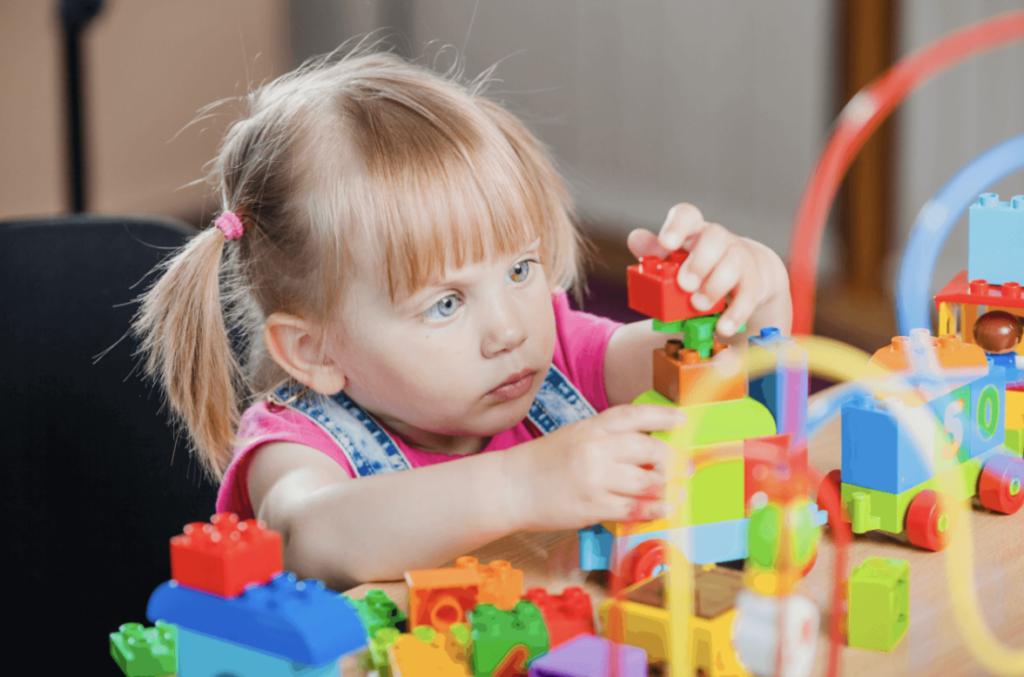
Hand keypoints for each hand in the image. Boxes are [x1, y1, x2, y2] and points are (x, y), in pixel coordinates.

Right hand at [503, 404, 682, 529]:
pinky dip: (654, 510)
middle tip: (685, 467)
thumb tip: (647, 450)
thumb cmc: (544, 461)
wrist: (512, 486)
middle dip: (673, 461)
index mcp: (592, 426)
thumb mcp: (576, 436)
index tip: (682, 421)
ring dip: (668, 487)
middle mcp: (596, 448)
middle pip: (651, 451)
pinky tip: (665, 509)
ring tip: (678, 490)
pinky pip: (634, 508)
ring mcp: (596, 477)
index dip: (663, 417)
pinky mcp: (593, 505)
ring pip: (647, 482)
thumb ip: (608, 439)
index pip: (635, 416)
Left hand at [627, 203, 788, 336]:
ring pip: (734, 263)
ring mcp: (740, 259)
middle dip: (699, 262)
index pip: (688, 215)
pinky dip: (735, 314)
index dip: (677, 226)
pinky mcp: (754, 284)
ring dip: (715, 286)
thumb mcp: (676, 257)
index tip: (666, 244)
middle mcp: (719, 239)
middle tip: (684, 285)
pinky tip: (722, 327)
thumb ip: (653, 250)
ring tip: (698, 305)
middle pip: (714, 237)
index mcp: (695, 231)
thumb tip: (634, 238)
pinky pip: (749, 296)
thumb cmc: (701, 264)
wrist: (748, 274)